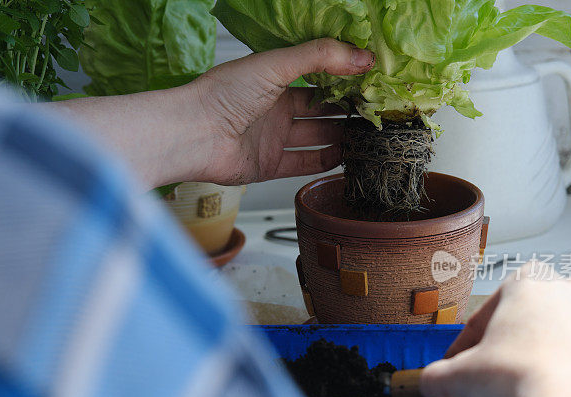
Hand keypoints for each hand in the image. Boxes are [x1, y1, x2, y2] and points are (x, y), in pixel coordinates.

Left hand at [49, 39, 373, 188]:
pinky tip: (345, 157)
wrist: (193, 134)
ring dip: (340, 136)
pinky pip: (302, 164)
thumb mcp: (276, 64)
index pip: (318, 77)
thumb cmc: (223, 93)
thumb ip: (320, 57)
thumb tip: (363, 56)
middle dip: (346, 109)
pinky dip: (323, 162)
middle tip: (376, 110)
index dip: (343, 78)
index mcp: (274, 80)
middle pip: (320, 110)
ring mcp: (272, 138)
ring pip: (315, 138)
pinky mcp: (268, 166)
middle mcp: (274, 109)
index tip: (371, 80)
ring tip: (368, 135)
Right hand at [420, 263, 570, 396]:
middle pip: (534, 317)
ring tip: (536, 389)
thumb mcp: (457, 378)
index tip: (462, 361)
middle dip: (516, 342)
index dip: (471, 338)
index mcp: (529, 284)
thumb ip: (437, 376)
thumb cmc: (518, 383)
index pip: (490, 308)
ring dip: (553, 355)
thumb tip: (430, 384)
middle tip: (499, 374)